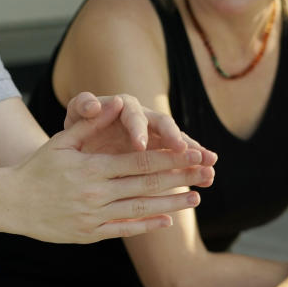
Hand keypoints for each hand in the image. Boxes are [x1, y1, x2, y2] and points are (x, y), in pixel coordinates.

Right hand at [6, 99, 210, 242]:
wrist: (12, 202)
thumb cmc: (37, 167)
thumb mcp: (62, 140)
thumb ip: (92, 122)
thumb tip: (117, 102)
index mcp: (92, 167)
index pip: (139, 160)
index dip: (169, 157)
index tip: (193, 151)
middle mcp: (96, 193)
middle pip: (146, 184)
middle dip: (179, 177)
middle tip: (205, 172)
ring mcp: (93, 216)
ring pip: (140, 209)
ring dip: (171, 204)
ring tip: (195, 198)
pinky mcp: (89, 234)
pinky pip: (124, 230)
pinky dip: (147, 225)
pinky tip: (167, 221)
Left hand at [65, 92, 217, 165]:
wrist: (84, 146)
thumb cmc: (79, 128)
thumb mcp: (76, 116)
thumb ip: (83, 107)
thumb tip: (93, 105)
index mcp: (124, 107)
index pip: (134, 114)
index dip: (138, 129)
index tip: (139, 145)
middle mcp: (145, 118)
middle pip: (164, 125)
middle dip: (176, 139)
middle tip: (187, 152)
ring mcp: (156, 136)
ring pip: (179, 142)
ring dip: (194, 153)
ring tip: (211, 164)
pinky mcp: (163, 153)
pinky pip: (181, 161)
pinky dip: (193, 169)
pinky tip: (205, 181)